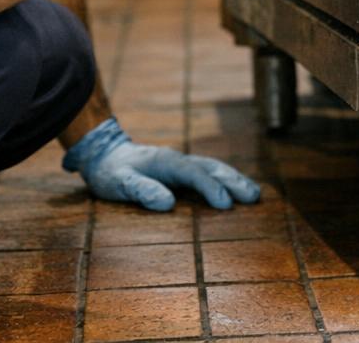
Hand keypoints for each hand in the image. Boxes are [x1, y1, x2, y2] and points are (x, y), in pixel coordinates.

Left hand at [63, 118, 260, 211]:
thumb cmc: (110, 172)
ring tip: (254, 193)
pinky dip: (224, 179)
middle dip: (232, 181)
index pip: (192, 174)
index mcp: (164, 161)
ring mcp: (180, 163)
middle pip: (209, 167)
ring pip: (212, 168)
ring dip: (233, 179)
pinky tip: (235, 188)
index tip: (226, 205)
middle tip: (254, 197)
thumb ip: (141, 189)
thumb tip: (167, 203)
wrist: (103, 153)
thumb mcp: (119, 182)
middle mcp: (177, 159)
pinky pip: (207, 172)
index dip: (210, 188)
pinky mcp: (180, 170)